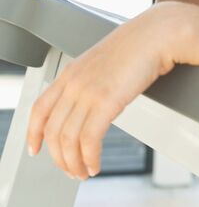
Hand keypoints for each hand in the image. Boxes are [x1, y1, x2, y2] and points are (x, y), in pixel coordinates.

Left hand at [26, 2, 184, 180]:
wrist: (157, 34)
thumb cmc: (140, 44)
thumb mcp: (105, 60)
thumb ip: (93, 80)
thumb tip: (95, 102)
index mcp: (71, 72)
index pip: (39, 108)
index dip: (33, 133)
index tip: (35, 148)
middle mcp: (74, 82)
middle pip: (52, 131)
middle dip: (59, 157)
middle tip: (71, 169)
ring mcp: (88, 91)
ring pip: (68, 140)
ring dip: (75, 163)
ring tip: (85, 171)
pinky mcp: (106, 101)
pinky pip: (90, 140)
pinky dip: (90, 158)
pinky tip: (96, 164)